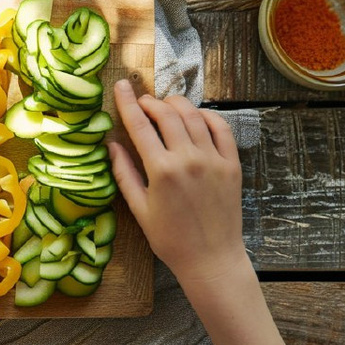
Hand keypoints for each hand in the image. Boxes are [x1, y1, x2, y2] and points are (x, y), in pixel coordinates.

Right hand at [108, 80, 247, 294]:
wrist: (211, 259)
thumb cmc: (170, 239)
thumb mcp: (139, 209)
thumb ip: (124, 173)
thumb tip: (112, 145)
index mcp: (161, 171)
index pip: (140, 126)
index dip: (128, 103)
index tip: (121, 86)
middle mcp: (188, 159)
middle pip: (167, 114)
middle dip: (150, 101)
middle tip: (141, 100)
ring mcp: (213, 160)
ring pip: (194, 115)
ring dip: (176, 104)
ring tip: (164, 106)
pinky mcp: (232, 164)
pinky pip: (221, 128)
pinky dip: (206, 115)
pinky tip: (195, 116)